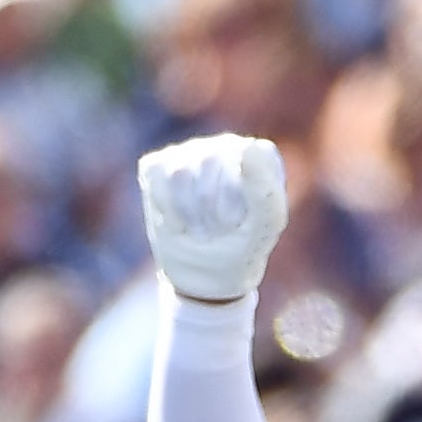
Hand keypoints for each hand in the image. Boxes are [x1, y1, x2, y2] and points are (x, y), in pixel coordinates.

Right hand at [139, 131, 290, 305]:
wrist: (208, 276)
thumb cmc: (244, 246)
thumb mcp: (264, 227)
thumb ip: (265, 189)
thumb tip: (247, 147)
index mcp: (260, 154)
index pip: (246, 159)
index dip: (238, 200)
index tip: (242, 222)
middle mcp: (225, 145)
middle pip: (208, 163)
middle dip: (211, 210)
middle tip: (219, 230)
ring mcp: (190, 152)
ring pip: (179, 172)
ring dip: (190, 214)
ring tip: (200, 228)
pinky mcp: (158, 165)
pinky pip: (156, 176)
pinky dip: (167, 210)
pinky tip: (179, 221)